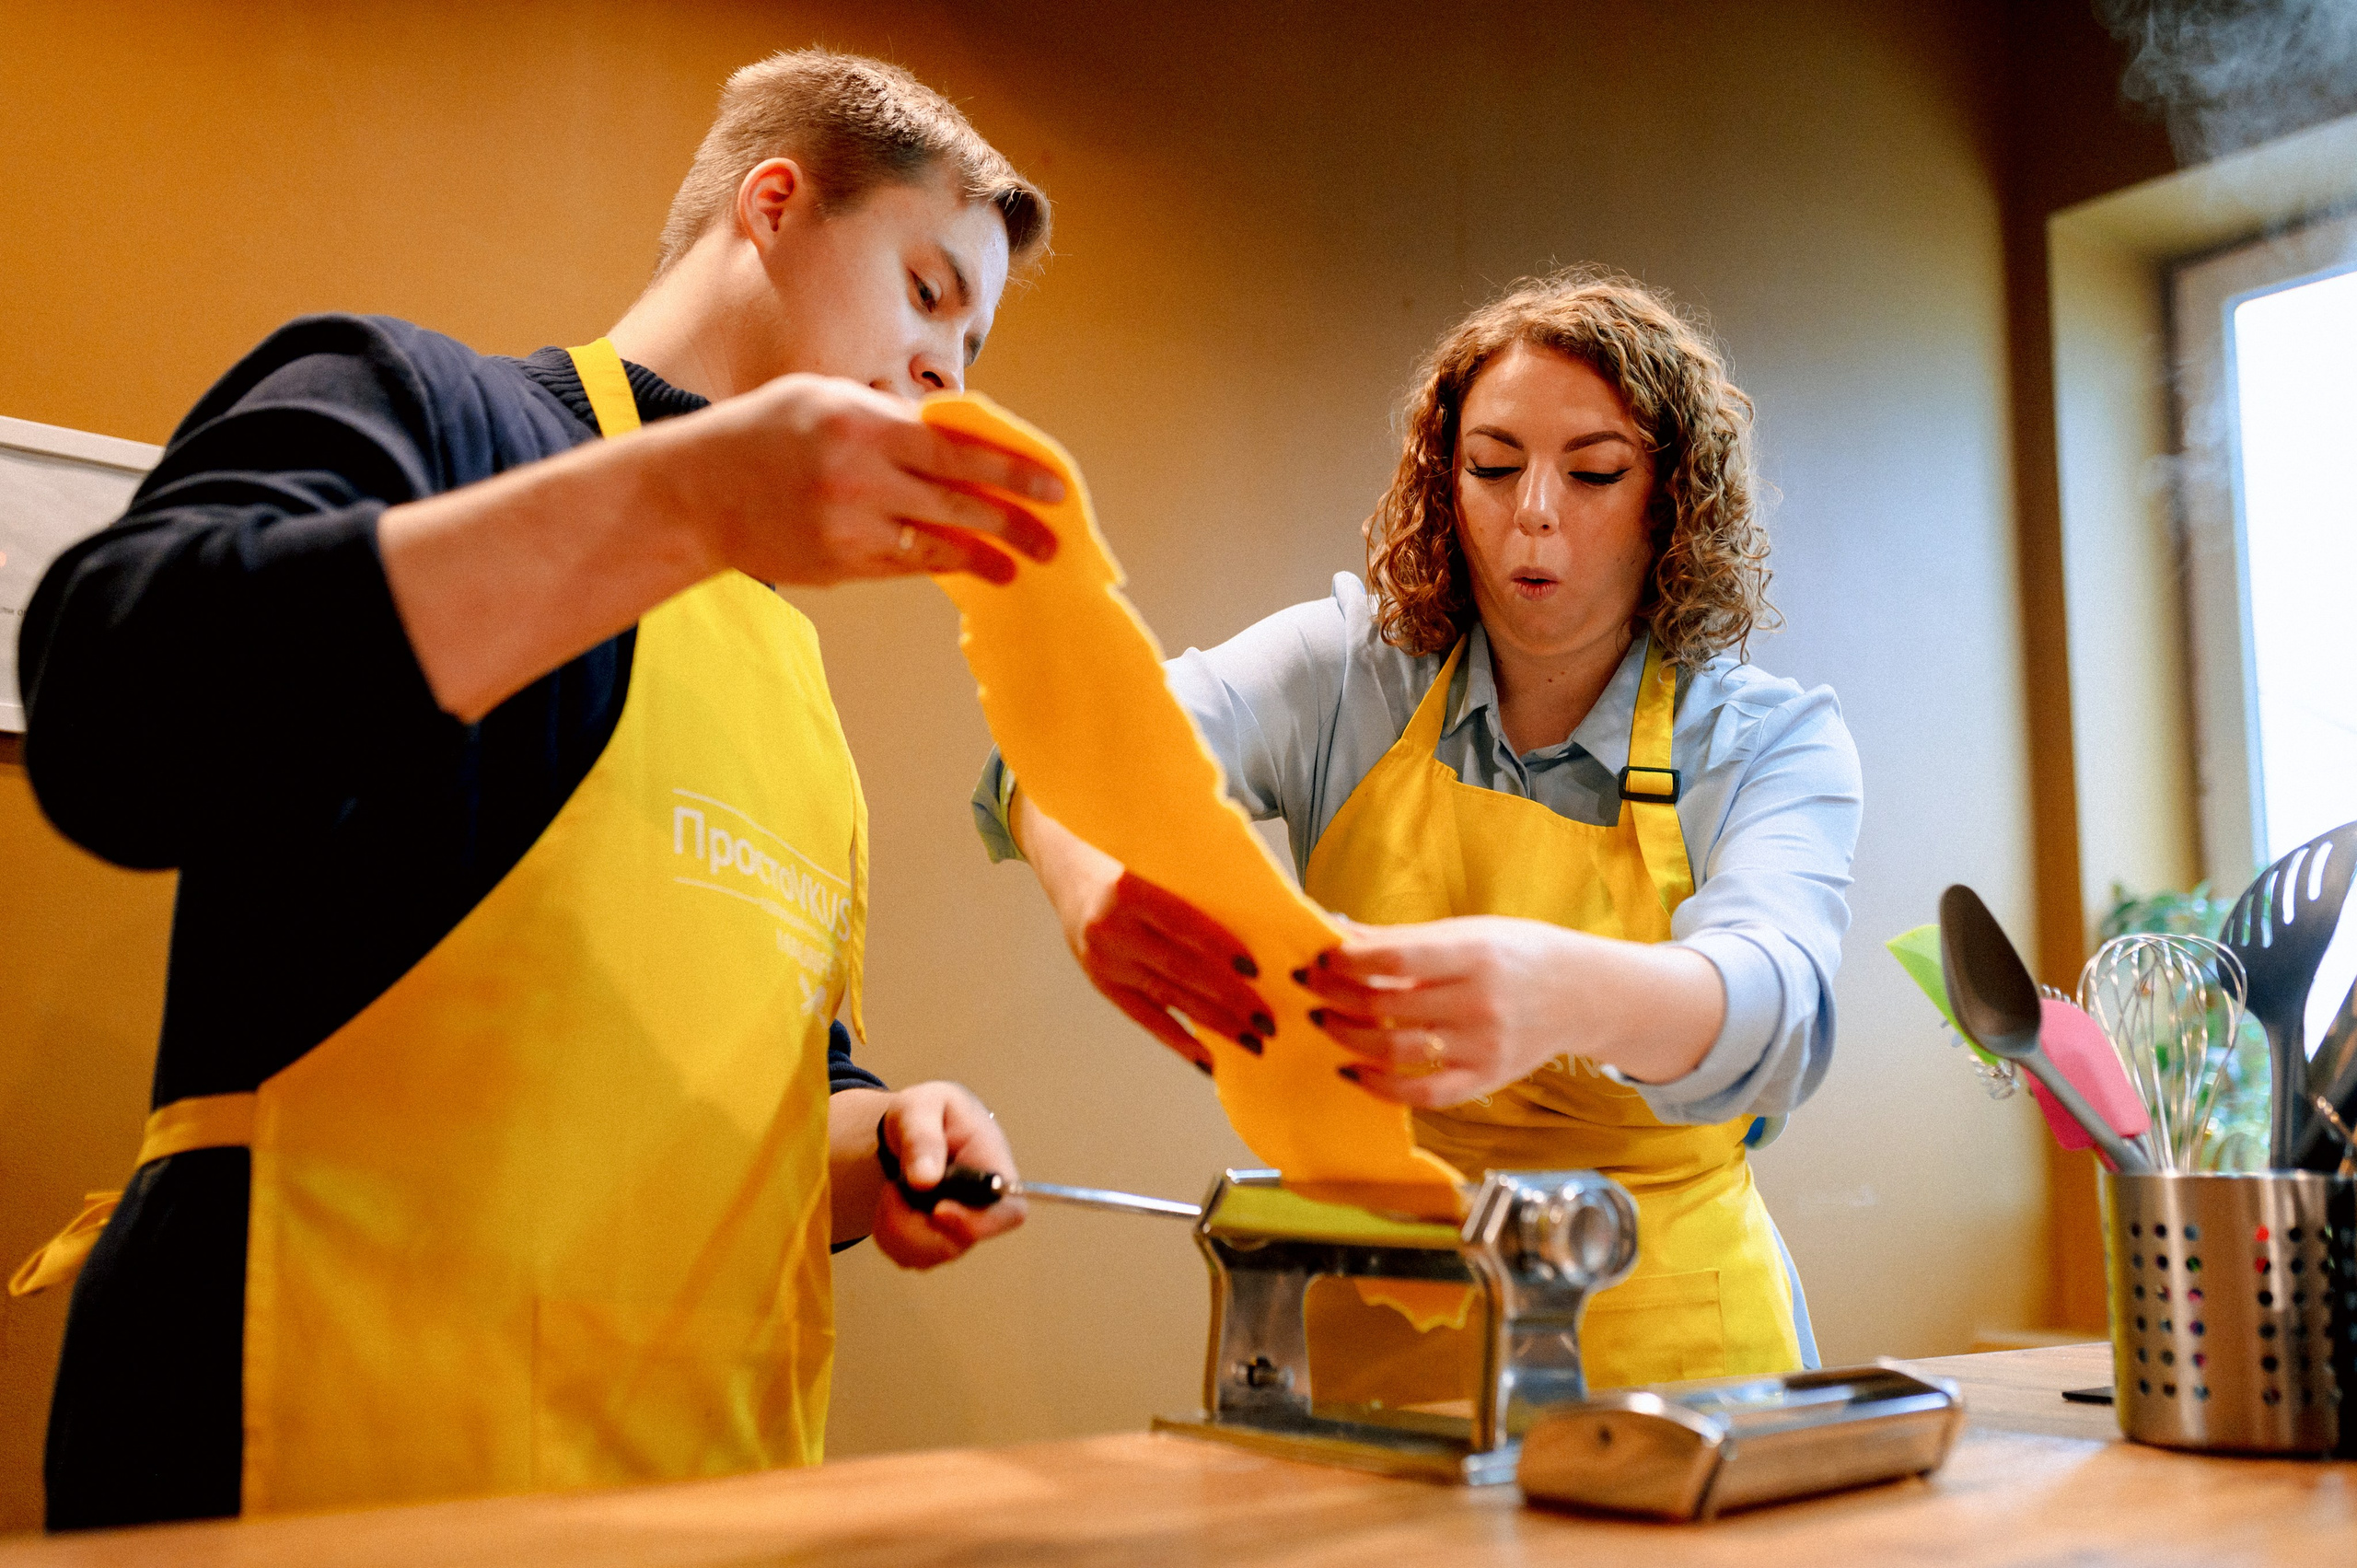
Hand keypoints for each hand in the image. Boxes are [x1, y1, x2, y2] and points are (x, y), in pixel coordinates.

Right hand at [665, 373, 1064, 586]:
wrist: (694, 493)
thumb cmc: (764, 433)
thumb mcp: (825, 399)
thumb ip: (891, 418)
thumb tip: (959, 437)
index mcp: (861, 427)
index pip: (957, 452)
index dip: (1012, 472)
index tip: (1054, 488)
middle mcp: (858, 481)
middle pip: (958, 505)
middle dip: (1014, 523)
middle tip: (1054, 538)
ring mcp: (848, 530)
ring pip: (936, 545)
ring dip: (984, 557)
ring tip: (1018, 564)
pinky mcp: (839, 566)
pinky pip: (904, 566)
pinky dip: (939, 564)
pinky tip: (966, 565)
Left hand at [869, 1081, 1026, 1269]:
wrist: (911, 1129)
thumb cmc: (928, 1111)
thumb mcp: (922, 1107)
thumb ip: (923, 1138)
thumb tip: (925, 1180)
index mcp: (994, 1171)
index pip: (1009, 1213)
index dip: (978, 1223)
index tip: (938, 1210)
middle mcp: (982, 1209)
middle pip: (957, 1244)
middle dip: (912, 1224)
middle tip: (893, 1187)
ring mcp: (959, 1232)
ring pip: (928, 1256)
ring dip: (895, 1226)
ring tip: (893, 1187)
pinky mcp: (934, 1245)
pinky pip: (907, 1258)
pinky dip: (887, 1235)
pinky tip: (892, 1204)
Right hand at [1010, 790, 1270, 1072]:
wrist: (1062, 861)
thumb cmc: (1124, 852)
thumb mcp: (1154, 855)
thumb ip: (1193, 881)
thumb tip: (1259, 917)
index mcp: (1126, 889)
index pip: (1184, 924)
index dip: (1222, 949)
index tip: (1258, 971)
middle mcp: (1110, 929)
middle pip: (1181, 969)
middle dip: (1230, 1000)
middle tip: (1269, 1022)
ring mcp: (1102, 961)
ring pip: (1168, 998)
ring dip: (1214, 1025)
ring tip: (1253, 1043)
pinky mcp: (1101, 983)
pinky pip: (1144, 1018)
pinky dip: (1177, 1040)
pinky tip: (1208, 1059)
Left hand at [1296, 916, 1724, 1106]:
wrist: (1582, 993)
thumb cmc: (1516, 954)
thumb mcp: (1466, 931)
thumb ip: (1401, 938)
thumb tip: (1335, 930)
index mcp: (1475, 955)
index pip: (1398, 958)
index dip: (1349, 961)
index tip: (1321, 958)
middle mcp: (1480, 1003)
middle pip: (1388, 1006)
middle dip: (1338, 997)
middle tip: (1311, 989)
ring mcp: (1483, 1048)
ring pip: (1398, 1052)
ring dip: (1350, 1038)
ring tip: (1327, 1023)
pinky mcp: (1485, 1080)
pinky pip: (1424, 1095)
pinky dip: (1382, 1087)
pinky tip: (1356, 1072)